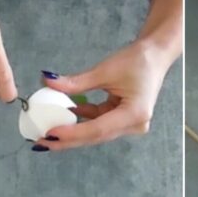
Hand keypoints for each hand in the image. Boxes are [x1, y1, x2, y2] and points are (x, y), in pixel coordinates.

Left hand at [33, 39, 171, 149]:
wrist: (156, 54)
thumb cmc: (137, 60)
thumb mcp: (105, 70)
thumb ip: (76, 82)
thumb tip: (48, 83)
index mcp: (134, 114)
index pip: (97, 129)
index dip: (72, 133)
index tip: (49, 134)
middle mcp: (134, 125)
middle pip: (96, 136)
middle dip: (68, 138)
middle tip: (41, 141)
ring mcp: (130, 124)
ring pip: (96, 132)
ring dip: (73, 130)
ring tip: (48, 131)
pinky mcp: (125, 119)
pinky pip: (100, 123)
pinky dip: (84, 120)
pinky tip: (65, 116)